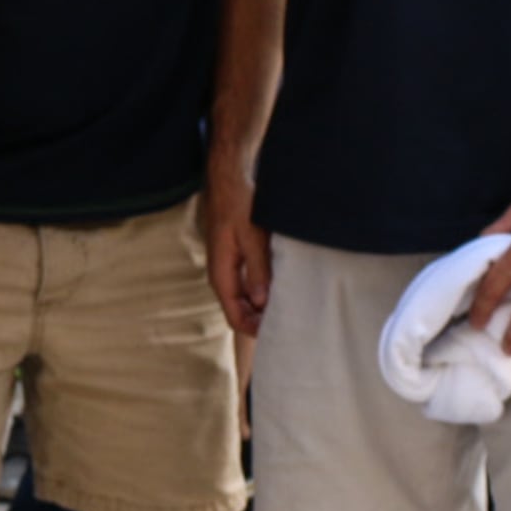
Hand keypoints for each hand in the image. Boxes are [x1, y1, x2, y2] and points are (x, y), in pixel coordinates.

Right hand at [204, 155, 270, 337]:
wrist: (230, 176)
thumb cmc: (238, 202)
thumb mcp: (251, 237)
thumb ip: (257, 270)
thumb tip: (262, 302)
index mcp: (221, 273)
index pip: (234, 315)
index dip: (254, 329)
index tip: (277, 333)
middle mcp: (222, 272)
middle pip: (239, 309)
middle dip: (259, 320)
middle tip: (288, 322)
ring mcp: (228, 264)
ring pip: (245, 296)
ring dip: (262, 304)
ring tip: (287, 306)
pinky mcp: (236, 254)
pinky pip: (248, 281)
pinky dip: (262, 288)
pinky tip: (280, 284)